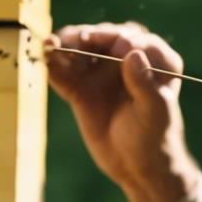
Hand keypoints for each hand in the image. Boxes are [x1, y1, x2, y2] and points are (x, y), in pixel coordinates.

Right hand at [47, 22, 199, 201]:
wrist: (135, 165)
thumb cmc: (154, 136)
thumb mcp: (154, 111)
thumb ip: (144, 84)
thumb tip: (133, 54)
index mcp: (156, 60)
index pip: (136, 40)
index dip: (122, 41)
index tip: (115, 52)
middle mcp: (128, 59)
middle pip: (105, 38)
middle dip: (87, 36)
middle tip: (71, 40)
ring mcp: (103, 72)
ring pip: (83, 51)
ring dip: (66, 45)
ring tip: (51, 45)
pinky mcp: (82, 87)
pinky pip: (66, 72)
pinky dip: (54, 65)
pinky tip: (45, 59)